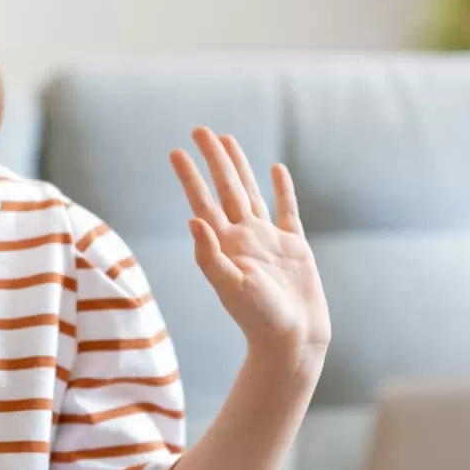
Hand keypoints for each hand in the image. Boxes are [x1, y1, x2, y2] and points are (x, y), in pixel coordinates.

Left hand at [170, 127, 330, 366]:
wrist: (292, 341)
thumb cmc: (259, 319)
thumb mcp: (230, 287)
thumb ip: (210, 256)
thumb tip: (192, 220)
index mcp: (225, 244)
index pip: (203, 202)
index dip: (190, 177)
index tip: (176, 152)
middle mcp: (243, 237)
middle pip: (225, 188)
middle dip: (213, 158)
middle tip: (199, 129)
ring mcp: (268, 240)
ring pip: (251, 192)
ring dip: (239, 166)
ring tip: (228, 140)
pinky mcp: (294, 246)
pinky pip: (287, 210)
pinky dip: (282, 189)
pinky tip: (276, 169)